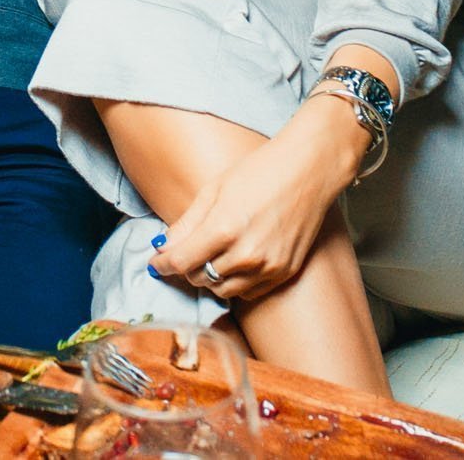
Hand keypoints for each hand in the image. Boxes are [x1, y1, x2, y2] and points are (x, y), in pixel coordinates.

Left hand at [149, 97, 366, 300]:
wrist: (309, 170)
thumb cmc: (260, 171)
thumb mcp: (214, 190)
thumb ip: (186, 224)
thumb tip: (163, 247)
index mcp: (225, 229)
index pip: (180, 262)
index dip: (161, 265)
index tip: (154, 263)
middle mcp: (247, 255)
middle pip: (199, 279)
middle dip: (186, 267)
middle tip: (186, 252)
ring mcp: (268, 267)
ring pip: (222, 291)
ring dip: (210, 278)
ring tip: (212, 255)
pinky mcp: (284, 272)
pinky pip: (248, 292)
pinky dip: (235, 282)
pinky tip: (236, 260)